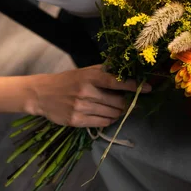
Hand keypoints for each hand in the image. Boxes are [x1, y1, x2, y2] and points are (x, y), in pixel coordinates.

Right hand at [27, 65, 150, 127]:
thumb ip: (107, 70)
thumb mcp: (86, 70)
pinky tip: (108, 115)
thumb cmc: (69, 80)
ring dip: (118, 112)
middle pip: (118, 102)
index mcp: (91, 76)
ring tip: (116, 108)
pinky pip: (102, 123)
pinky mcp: (76, 121)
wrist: (42, 94)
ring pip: (112, 114)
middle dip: (126, 103)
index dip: (135, 86)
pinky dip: (109, 120)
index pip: (118, 82)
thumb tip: (129, 67)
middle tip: (127, 102)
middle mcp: (87, 92)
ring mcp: (81, 107)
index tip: (149, 88)